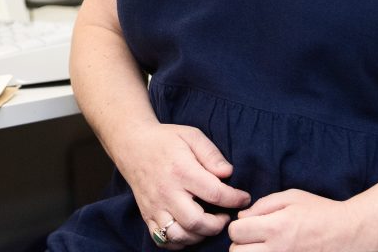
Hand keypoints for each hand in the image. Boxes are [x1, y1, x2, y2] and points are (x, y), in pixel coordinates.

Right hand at [116, 123, 250, 247]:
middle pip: (196, 222)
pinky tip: (190, 231)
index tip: (244, 198)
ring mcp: (155, 206)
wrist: (132, 145)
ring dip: (199, 236)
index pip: (215, 193)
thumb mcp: (192, 136)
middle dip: (217, 225)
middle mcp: (167, 192)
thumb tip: (228, 173)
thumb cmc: (166, 140)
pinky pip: (163, 240)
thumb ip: (211, 154)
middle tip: (225, 216)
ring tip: (208, 224)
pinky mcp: (147, 215)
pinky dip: (179, 243)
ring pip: (179, 236)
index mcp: (181, 170)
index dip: (235, 199)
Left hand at [228, 189, 360, 251]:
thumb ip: (263, 205)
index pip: (235, 231)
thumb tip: (242, 217)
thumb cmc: (322, 212)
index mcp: (276, 227)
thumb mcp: (293, 197)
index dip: (239, 227)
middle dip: (240, 245)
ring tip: (263, 249)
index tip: (249, 226)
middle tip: (254, 241)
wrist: (351, 234)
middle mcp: (277, 250)